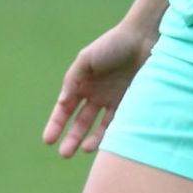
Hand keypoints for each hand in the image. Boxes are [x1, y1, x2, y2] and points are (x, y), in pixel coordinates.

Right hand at [42, 24, 153, 157]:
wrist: (144, 38)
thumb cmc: (113, 44)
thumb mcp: (86, 59)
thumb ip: (73, 79)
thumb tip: (61, 102)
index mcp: (81, 83)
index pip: (65, 108)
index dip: (56, 124)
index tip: (48, 140)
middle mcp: (95, 94)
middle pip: (80, 122)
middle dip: (71, 138)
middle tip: (64, 154)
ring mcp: (112, 100)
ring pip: (99, 127)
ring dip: (90, 140)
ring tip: (84, 148)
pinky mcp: (130, 104)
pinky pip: (118, 124)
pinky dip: (110, 134)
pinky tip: (103, 142)